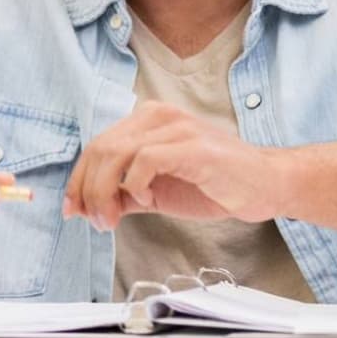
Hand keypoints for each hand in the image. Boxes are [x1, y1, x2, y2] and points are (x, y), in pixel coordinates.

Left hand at [64, 101, 284, 229]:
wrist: (264, 185)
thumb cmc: (215, 184)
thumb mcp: (158, 190)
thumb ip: (124, 193)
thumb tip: (85, 206)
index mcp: (149, 120)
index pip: (98, 145)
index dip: (78, 179)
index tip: (72, 210)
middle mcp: (160, 116)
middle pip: (101, 148)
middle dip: (88, 190)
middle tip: (95, 221)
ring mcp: (178, 128)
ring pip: (117, 153)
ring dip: (105, 193)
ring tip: (112, 219)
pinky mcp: (194, 147)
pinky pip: (146, 160)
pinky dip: (136, 184)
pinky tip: (145, 199)